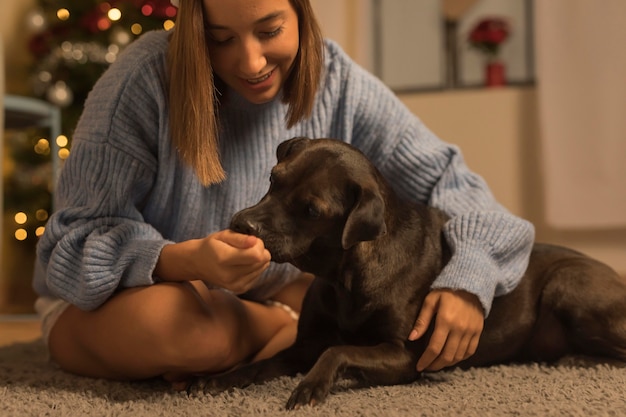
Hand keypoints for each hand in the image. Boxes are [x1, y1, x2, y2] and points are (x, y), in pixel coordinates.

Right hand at [155, 229, 270, 293]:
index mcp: (224, 259)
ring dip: (258, 259)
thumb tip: (255, 241)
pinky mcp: (240, 289)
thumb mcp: (223, 235)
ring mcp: (235, 285)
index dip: (259, 245)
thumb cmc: (211, 246)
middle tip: (247, 246)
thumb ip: (240, 238)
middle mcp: (230, 275)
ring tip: (243, 255)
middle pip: (262, 262)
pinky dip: (254, 267)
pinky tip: (242, 264)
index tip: (252, 240)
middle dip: (260, 251)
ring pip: (263, 268)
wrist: (197, 263)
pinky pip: (259, 275)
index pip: (256, 255)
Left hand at [408, 289, 483, 371]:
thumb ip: (422, 320)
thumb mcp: (430, 301)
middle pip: (447, 356)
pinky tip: (451, 359)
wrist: (470, 284)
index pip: (434, 348)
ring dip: (446, 363)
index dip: (426, 360)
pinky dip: (460, 358)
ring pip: (458, 356)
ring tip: (436, 364)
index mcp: (445, 321)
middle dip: (435, 365)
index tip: (419, 367)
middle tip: (427, 368)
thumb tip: (411, 338)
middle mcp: (460, 329)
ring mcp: (471, 332)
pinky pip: (470, 351)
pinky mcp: (478, 332)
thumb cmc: (446, 291)